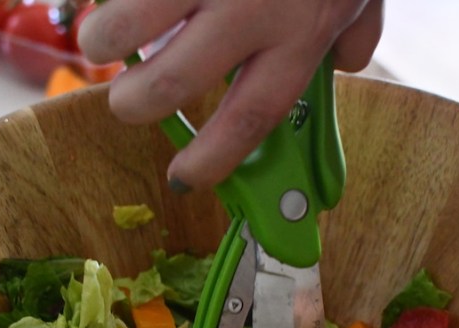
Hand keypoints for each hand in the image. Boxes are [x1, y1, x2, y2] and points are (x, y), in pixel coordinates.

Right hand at [77, 0, 383, 190]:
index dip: (208, 159)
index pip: (247, 118)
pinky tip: (109, 0)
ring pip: (124, 26)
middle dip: (134, 105)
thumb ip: (358, 25)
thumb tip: (352, 62)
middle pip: (170, 83)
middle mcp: (250, 7)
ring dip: (100, 42)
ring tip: (100, 42)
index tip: (183, 178)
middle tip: (127, 103)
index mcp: (299, 33)